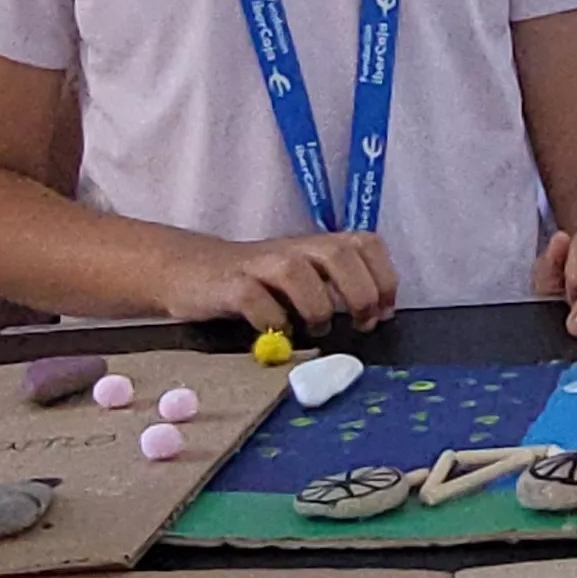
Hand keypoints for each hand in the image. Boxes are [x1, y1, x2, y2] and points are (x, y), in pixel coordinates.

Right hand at [158, 232, 398, 333]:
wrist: (192, 272)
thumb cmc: (256, 284)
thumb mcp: (302, 280)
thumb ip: (335, 289)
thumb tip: (377, 314)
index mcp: (316, 245)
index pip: (364, 243)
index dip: (383, 276)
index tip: (384, 311)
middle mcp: (292, 248)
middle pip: (339, 253)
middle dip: (359, 292)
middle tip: (360, 323)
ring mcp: (259, 265)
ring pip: (297, 272)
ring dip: (316, 308)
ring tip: (316, 329)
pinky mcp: (229, 285)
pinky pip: (255, 300)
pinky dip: (272, 322)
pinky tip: (277, 334)